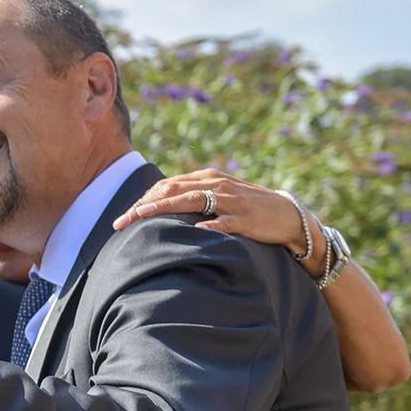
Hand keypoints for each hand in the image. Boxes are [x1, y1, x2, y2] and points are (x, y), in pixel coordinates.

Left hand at [113, 169, 324, 275]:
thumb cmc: (247, 209)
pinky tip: (193, 232)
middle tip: (121, 222)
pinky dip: (208, 226)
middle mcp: (216, 184)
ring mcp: (231, 200)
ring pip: (192, 200)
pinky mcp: (246, 218)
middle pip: (172, 190)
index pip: (167, 185)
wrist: (289, 216)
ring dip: (164, 208)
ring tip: (141, 217)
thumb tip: (159, 206)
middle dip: (143, 206)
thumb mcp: (218, 197)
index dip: (143, 200)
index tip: (123, 217)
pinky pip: (223, 222)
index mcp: (207, 178)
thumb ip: (192, 198)